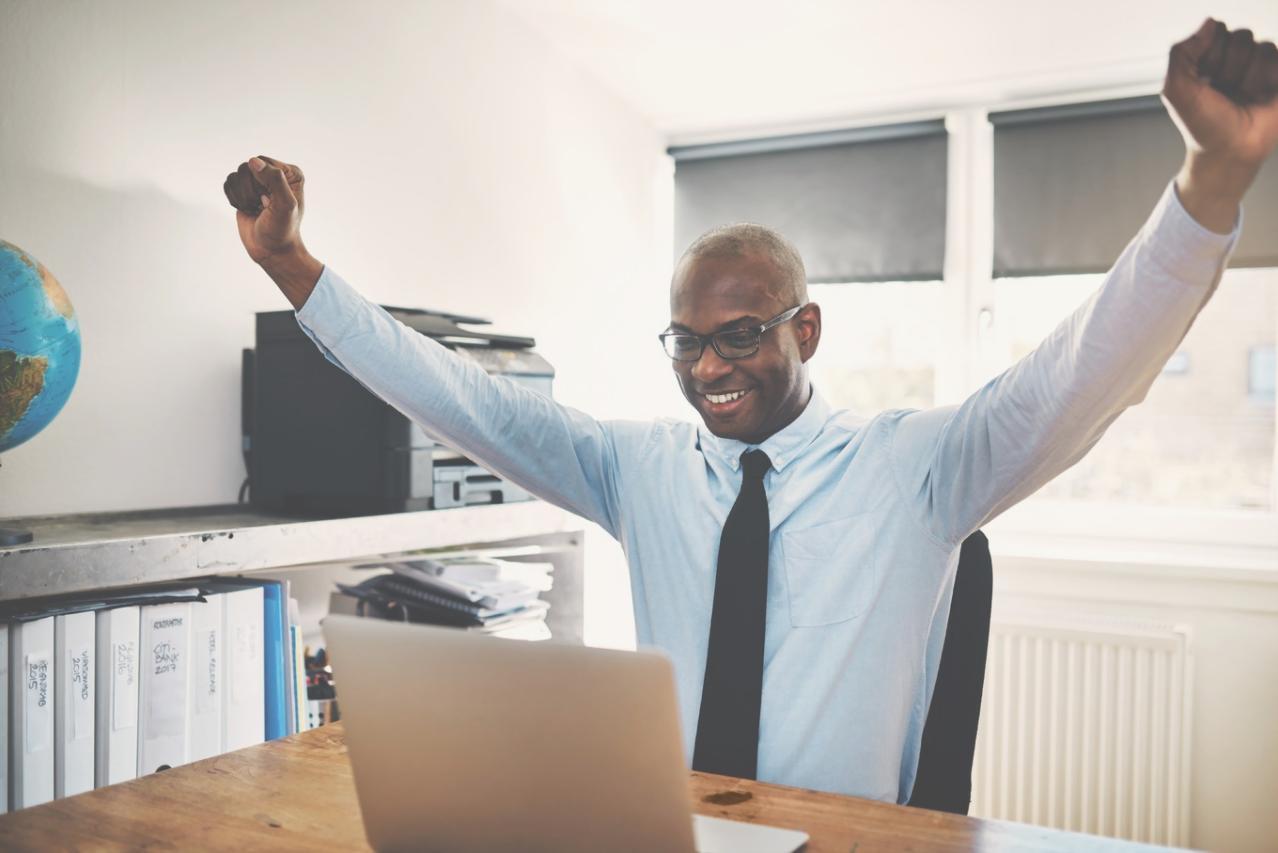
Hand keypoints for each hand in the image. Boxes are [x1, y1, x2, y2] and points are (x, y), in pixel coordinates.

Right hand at [224, 155, 321, 308]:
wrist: (271, 251)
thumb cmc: (282, 229)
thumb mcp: (285, 204)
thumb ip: (274, 179)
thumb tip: (253, 161)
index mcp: (290, 173)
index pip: (262, 163)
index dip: (262, 183)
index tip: (271, 202)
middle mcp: (274, 174)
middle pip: (247, 168)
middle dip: (251, 191)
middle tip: (264, 208)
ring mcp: (258, 182)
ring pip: (236, 176)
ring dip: (243, 197)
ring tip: (257, 210)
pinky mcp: (244, 191)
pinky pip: (229, 184)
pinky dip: (235, 200)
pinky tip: (248, 210)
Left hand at [1163, 20, 1277, 230]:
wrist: (1231, 151)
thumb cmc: (1202, 125)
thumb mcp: (1175, 89)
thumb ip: (1182, 52)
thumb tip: (1210, 23)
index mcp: (1208, 57)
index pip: (1216, 30)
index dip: (1210, 54)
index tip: (1204, 80)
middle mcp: (1234, 59)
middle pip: (1241, 35)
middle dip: (1230, 66)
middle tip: (1225, 91)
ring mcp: (1258, 66)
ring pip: (1262, 47)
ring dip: (1249, 76)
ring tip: (1244, 96)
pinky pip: (1277, 58)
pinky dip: (1268, 79)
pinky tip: (1261, 95)